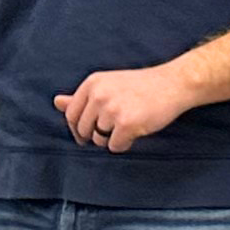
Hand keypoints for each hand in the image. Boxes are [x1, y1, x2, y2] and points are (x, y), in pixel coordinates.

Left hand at [58, 64, 194, 152]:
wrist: (173, 84)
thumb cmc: (141, 86)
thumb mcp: (108, 85)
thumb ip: (83, 97)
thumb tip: (57, 102)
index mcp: (91, 84)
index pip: (71, 115)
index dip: (78, 129)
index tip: (86, 135)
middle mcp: (98, 95)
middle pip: (83, 130)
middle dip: (96, 136)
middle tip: (114, 129)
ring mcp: (112, 110)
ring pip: (99, 140)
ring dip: (112, 139)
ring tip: (128, 125)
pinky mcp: (127, 124)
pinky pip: (115, 146)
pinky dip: (125, 143)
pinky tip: (137, 130)